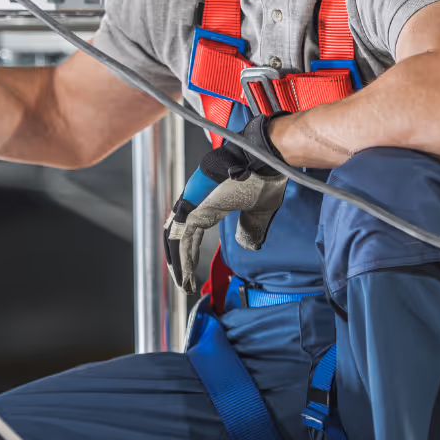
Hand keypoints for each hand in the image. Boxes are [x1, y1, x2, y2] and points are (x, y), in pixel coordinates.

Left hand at [163, 114, 287, 292]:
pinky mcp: (191, 203)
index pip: (191, 233)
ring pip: (176, 238)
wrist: (262, 156)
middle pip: (178, 238)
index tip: (190, 272)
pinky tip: (182, 271)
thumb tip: (248, 245)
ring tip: (183, 284)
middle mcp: (194, 201)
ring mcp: (190, 200)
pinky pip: (180, 234)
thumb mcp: (259, 211)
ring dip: (178, 263)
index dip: (190, 253)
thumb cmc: (263, 176)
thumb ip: (251, 228)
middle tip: (183, 284)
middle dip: (180, 262)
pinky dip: (180, 255)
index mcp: (208, 203)